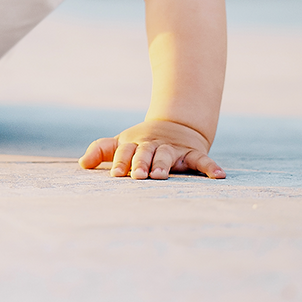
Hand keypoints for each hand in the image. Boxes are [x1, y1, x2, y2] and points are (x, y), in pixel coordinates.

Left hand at [79, 118, 224, 179]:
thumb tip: (82, 163)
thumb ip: (102, 151)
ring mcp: (173, 148)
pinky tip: (219, 176)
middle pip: (145, 153)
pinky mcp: (191, 152)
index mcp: (134, 144)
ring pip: (167, 155)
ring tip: (161, 176)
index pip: (124, 151)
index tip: (116, 175)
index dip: (120, 162)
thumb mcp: (121, 144)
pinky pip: (202, 159)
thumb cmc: (141, 143)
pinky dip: (210, 167)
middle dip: (141, 163)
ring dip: (164, 164)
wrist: (174, 126)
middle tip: (138, 176)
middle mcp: (152, 145)